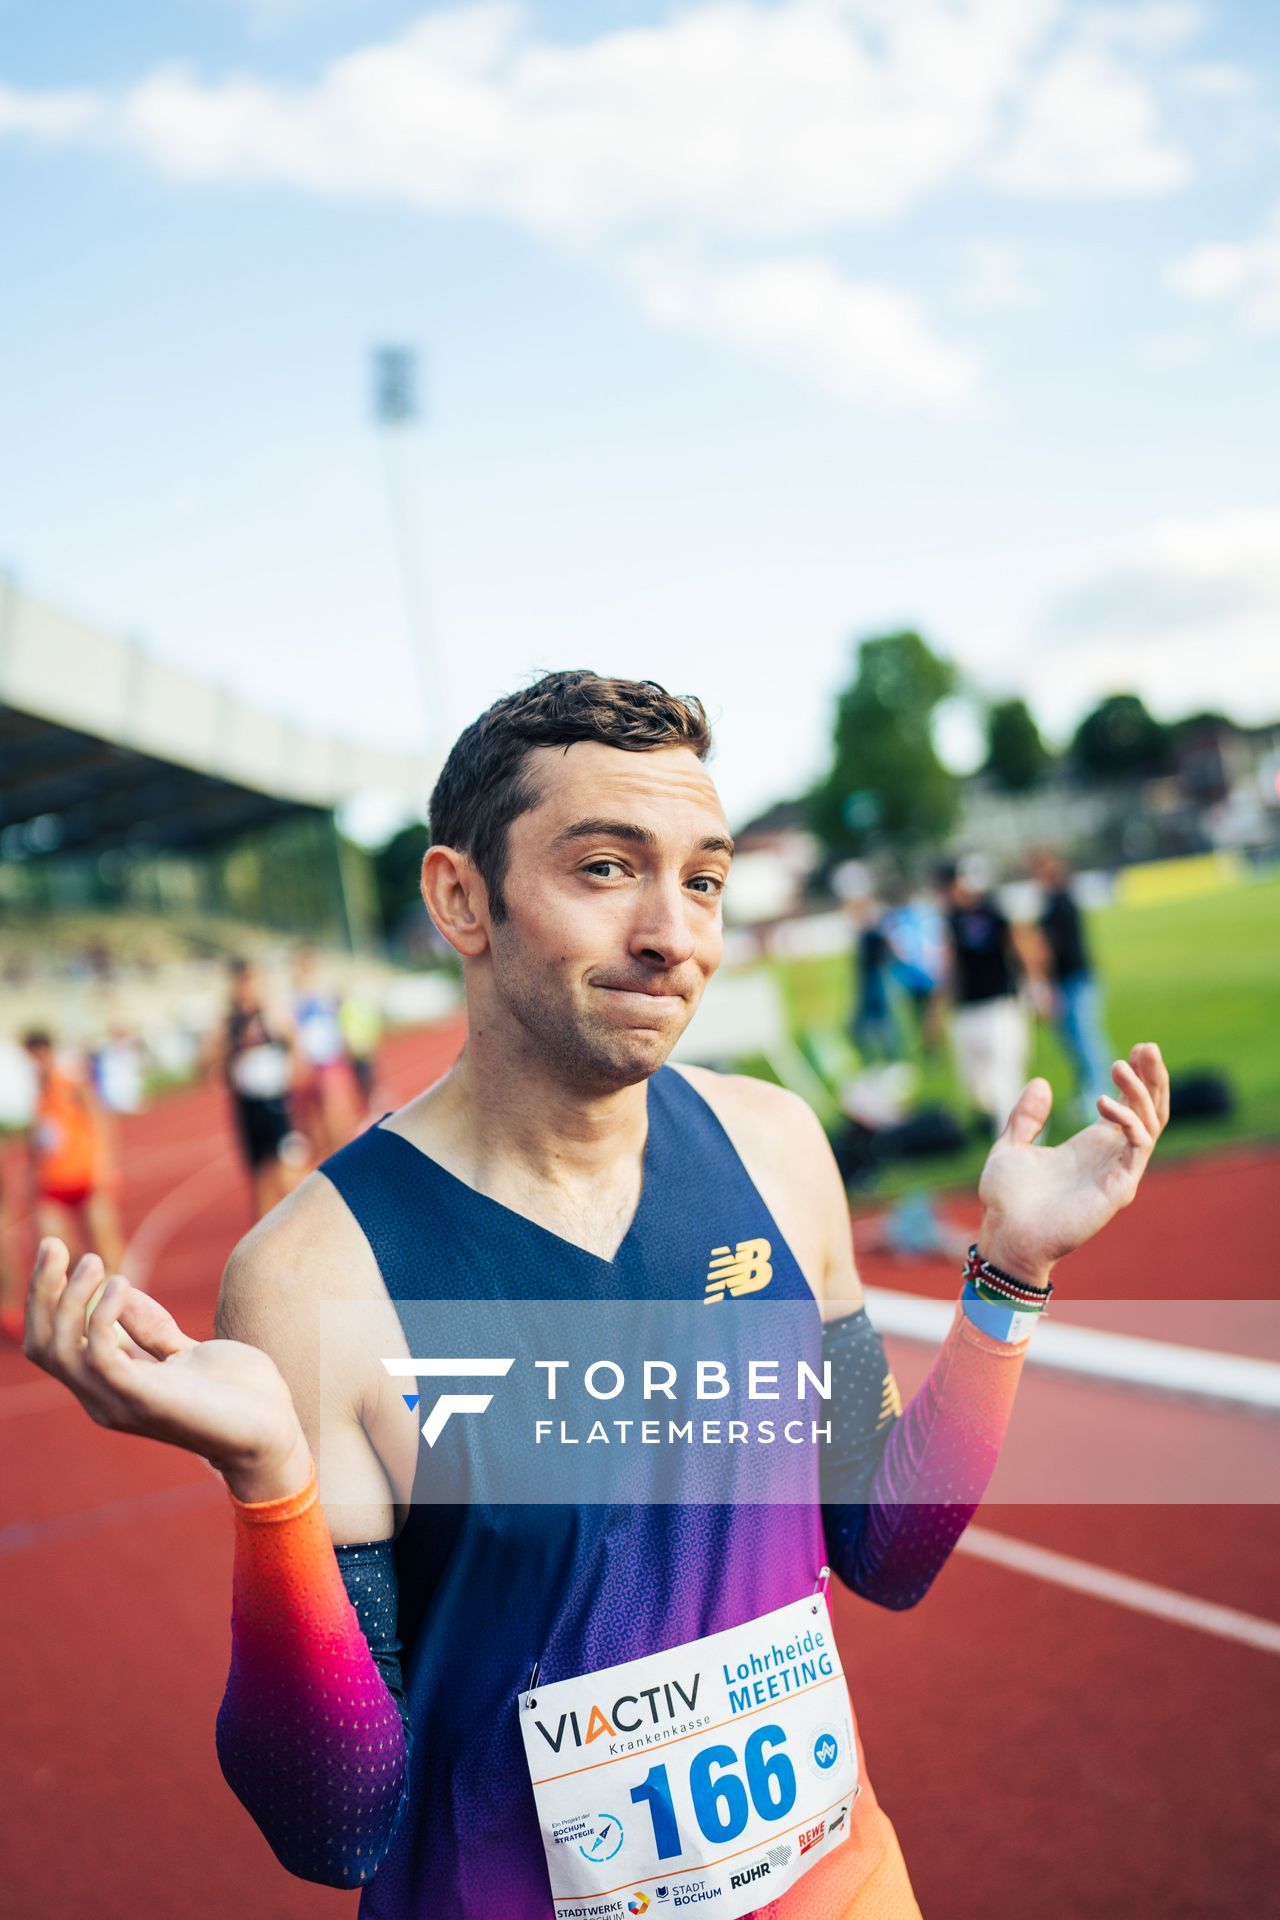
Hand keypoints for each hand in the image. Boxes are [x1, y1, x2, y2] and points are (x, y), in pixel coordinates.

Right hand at [22, 1239, 310, 1497]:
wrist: (273, 1431)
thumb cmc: (235, 1393)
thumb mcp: (185, 1351)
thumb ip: (150, 1329)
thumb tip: (117, 1289)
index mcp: (109, 1388)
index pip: (51, 1345)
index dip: (45, 1299)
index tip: (55, 1252)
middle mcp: (104, 1399)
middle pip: (45, 1346)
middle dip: (42, 1292)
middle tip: (55, 1245)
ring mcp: (121, 1403)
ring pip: (62, 1351)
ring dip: (69, 1299)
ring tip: (92, 1261)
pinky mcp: (147, 1400)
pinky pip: (102, 1358)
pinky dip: (102, 1317)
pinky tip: (120, 1284)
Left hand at [976, 1043, 1169, 1285]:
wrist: (1004, 1235)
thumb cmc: (1007, 1200)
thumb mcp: (1011, 1145)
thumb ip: (1027, 1116)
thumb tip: (1042, 1083)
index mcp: (1091, 1146)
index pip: (1129, 1106)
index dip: (1136, 1078)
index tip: (1136, 1050)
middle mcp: (1111, 1157)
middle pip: (1150, 1111)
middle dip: (1153, 1078)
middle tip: (1147, 1047)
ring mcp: (1118, 1172)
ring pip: (1151, 1124)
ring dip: (1141, 1092)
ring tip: (1120, 1064)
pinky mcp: (1119, 1188)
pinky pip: (1138, 1146)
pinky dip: (1128, 1120)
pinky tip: (1104, 1101)